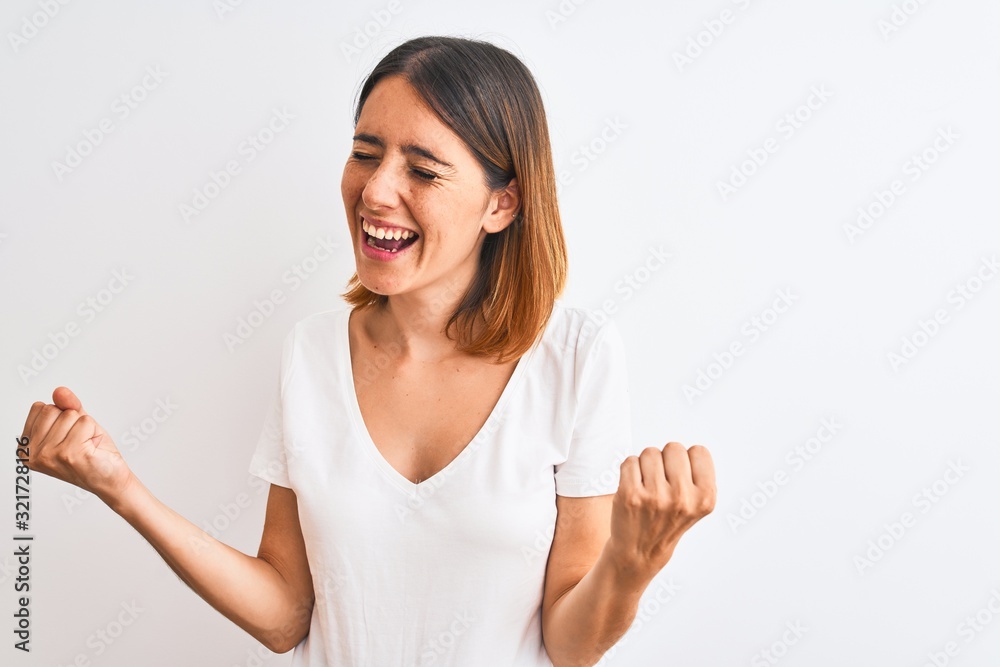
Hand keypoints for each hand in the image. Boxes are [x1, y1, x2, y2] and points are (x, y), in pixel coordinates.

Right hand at [20, 387, 133, 503]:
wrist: (110, 478)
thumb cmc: (93, 453)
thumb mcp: (76, 424)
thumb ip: (66, 405)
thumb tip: (59, 391)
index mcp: (26, 447)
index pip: (40, 408)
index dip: (61, 416)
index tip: (67, 436)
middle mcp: (33, 453)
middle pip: (53, 409)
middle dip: (73, 421)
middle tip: (80, 442)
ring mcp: (49, 454)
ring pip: (70, 414)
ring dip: (85, 427)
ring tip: (86, 446)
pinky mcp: (69, 454)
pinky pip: (85, 421)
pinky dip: (94, 432)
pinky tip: (92, 449)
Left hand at [607, 442, 715, 581]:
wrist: (640, 550)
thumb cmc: (668, 519)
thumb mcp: (698, 503)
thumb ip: (699, 475)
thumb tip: (691, 450)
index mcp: (705, 498)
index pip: (699, 451)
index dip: (688, 461)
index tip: (680, 478)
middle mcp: (682, 498)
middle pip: (674, 447)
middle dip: (666, 459)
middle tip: (662, 482)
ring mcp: (655, 497)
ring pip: (650, 452)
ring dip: (646, 464)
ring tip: (648, 486)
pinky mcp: (630, 495)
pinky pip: (630, 460)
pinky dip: (629, 470)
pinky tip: (634, 488)